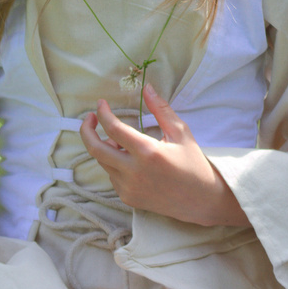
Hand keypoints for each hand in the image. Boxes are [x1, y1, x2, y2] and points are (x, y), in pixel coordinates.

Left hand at [79, 84, 247, 227]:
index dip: (103, 113)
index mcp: (148, 152)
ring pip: (103, 162)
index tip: (101, 104)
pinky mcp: (128, 198)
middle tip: (90, 118)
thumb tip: (147, 88)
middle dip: (86, 131)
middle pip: (96, 148)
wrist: (201, 200)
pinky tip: (130, 161)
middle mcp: (134, 171)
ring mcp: (129, 187)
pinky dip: (115, 164)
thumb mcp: (181, 133)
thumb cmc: (193, 163)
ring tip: (119, 141)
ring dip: (105, 147)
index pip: (114, 128)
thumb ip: (161, 109)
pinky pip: (112, 176)